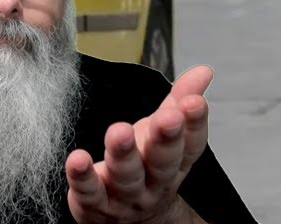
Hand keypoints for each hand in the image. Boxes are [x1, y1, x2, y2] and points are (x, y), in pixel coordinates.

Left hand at [65, 66, 214, 223]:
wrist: (129, 218)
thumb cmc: (148, 164)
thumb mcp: (166, 132)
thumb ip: (181, 99)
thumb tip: (203, 71)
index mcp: (178, 161)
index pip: (192, 143)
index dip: (195, 123)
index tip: (194, 101)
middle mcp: (156, 181)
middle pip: (164, 162)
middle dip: (166, 139)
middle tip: (168, 117)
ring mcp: (127, 196)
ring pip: (127, 176)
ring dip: (123, 155)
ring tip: (118, 132)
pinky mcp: (95, 204)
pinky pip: (89, 192)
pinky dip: (82, 176)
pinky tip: (77, 159)